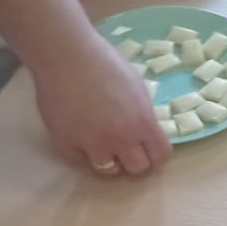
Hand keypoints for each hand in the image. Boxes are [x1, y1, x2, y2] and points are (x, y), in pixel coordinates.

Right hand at [32, 35, 170, 175]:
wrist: (65, 55)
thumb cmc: (104, 62)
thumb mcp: (137, 87)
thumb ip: (142, 114)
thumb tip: (143, 130)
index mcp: (143, 123)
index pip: (161, 156)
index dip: (157, 154)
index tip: (150, 149)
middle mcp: (120, 139)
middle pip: (137, 169)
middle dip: (135, 159)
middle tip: (127, 148)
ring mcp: (92, 144)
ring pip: (108, 170)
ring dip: (109, 159)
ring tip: (103, 143)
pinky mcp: (67, 144)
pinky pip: (81, 160)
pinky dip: (84, 151)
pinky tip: (82, 134)